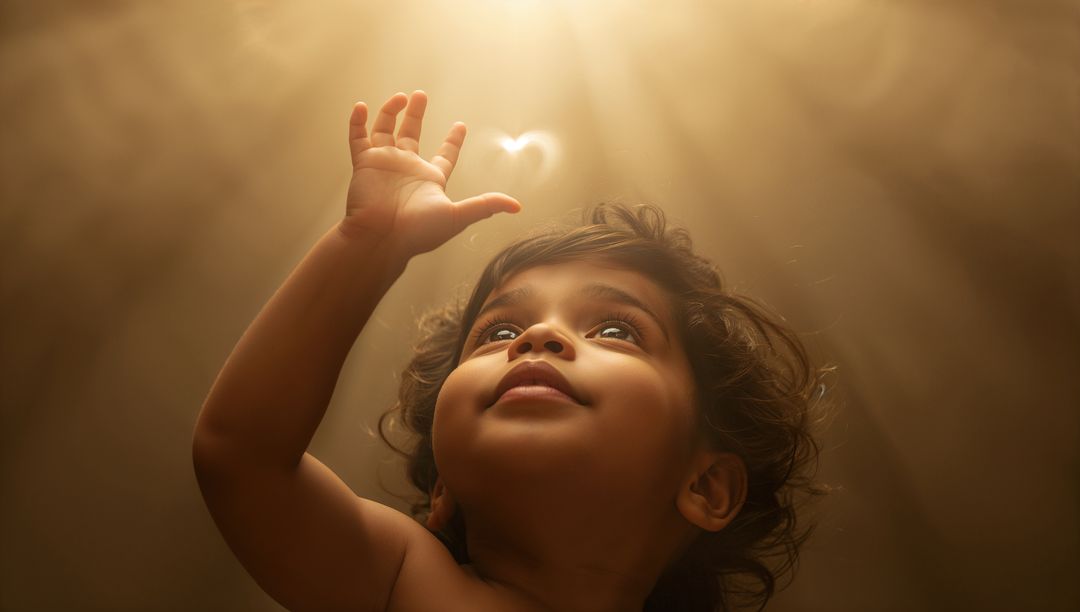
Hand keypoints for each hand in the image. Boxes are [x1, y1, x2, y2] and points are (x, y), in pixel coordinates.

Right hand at [340, 90, 520, 257]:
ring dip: (389, 112)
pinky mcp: (364, 164)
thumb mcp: (458, 215)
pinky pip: (358, 138)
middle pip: (411, 134)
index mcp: (430, 179)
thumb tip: (517, 206)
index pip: (444, 155)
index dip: (453, 140)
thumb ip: (485, 205)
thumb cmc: (419, 231)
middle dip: (415, 114)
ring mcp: (384, 165)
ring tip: (400, 97)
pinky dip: (358, 122)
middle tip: (419, 95)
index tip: (460, 125)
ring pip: (385, 131)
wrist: (382, 238)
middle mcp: (407, 169)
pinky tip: (362, 107)